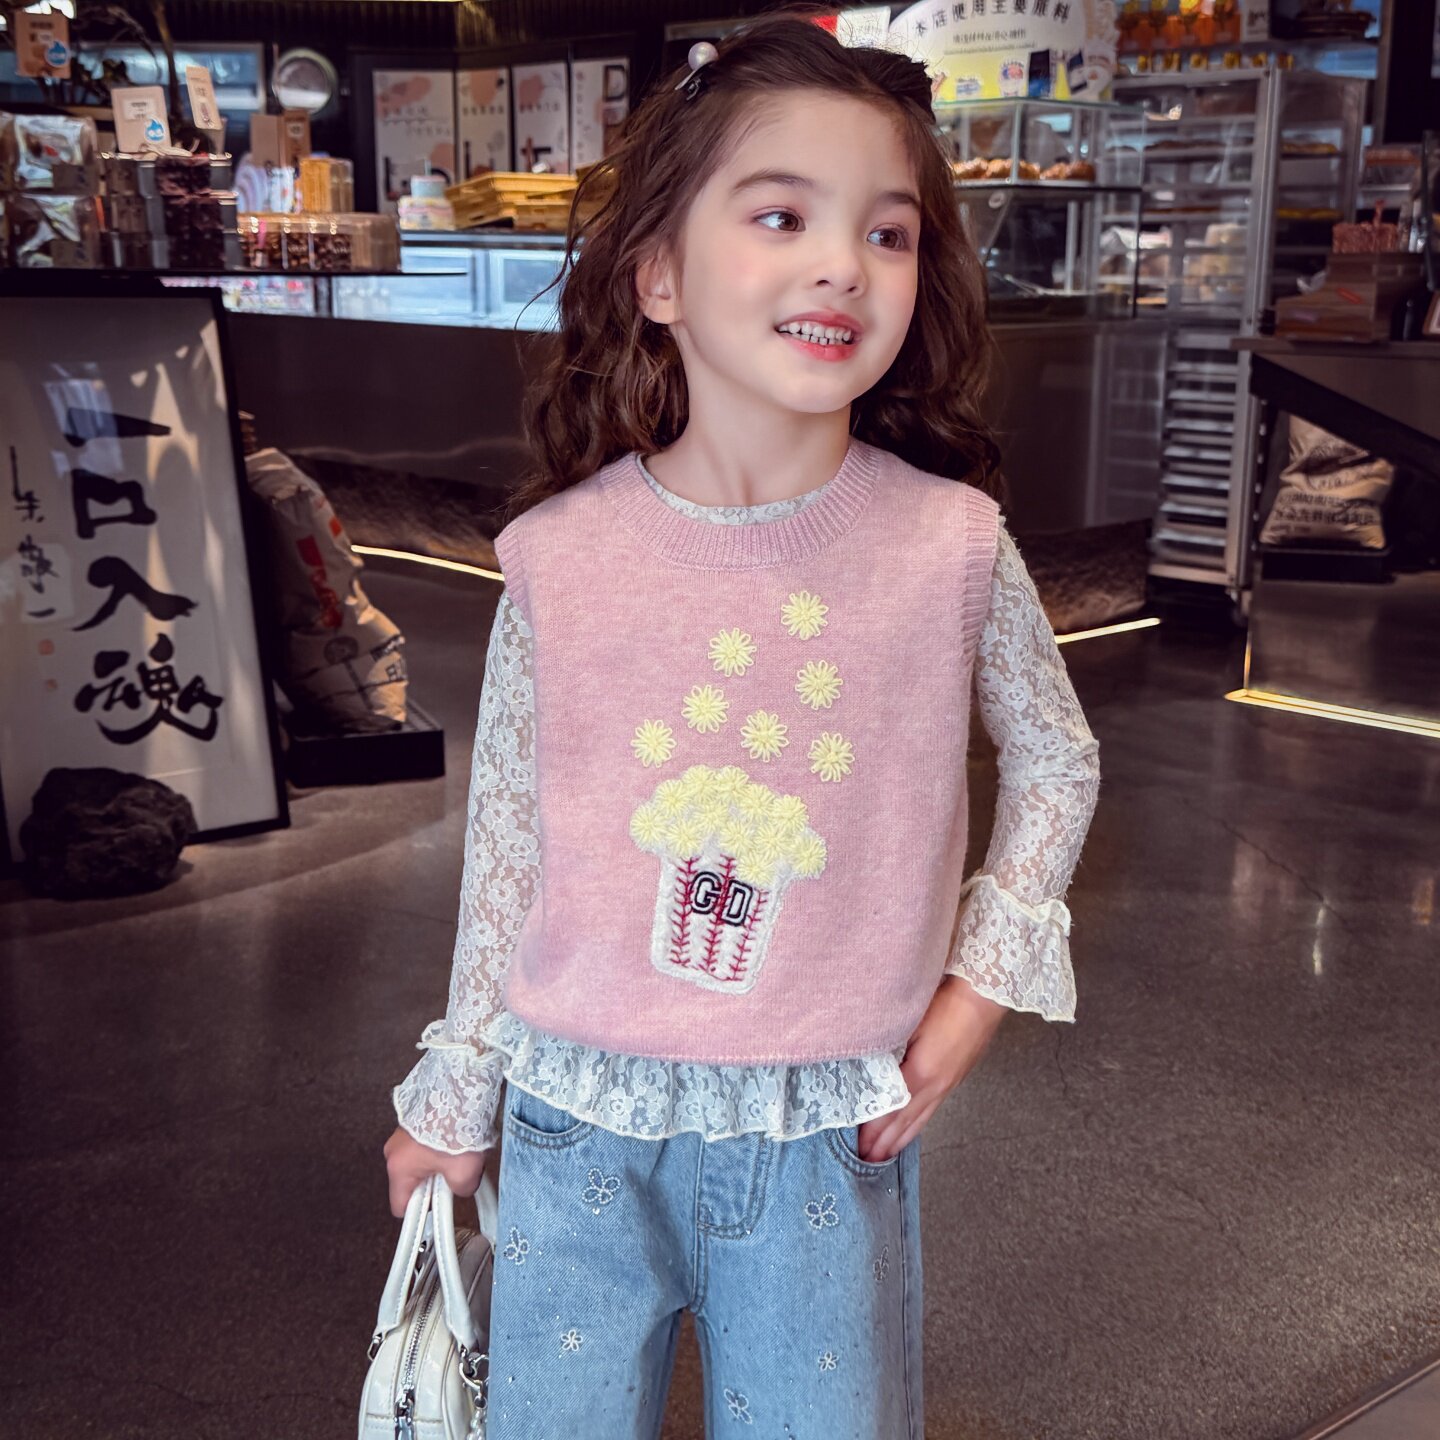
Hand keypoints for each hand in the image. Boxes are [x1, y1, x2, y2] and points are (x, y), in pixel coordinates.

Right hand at [383, 1125, 489, 1218]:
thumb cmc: (456, 1126)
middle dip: (437, 1184)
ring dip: (442, 1162)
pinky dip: (443, 1145)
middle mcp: (395, 1150)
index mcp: (398, 1167)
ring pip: (424, 1163)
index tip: (436, 1211)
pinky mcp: (416, 1121)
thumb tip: (462, 1188)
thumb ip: (461, 1190)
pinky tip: (459, 1139)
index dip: (421, 1213)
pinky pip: (428, 1144)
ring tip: (461, 1152)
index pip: (401, 1207)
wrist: (460, 1088)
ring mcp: (404, 1133)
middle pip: (415, 1184)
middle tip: (456, 1176)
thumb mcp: (465, 1172)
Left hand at [856, 975, 1007, 1163]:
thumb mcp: (910, 1023)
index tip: (859, 1146)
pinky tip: (912, 1129)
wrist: (983, 997)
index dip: (873, 1130)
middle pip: (905, 1121)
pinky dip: (918, 1125)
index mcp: (920, 1073)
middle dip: (884, 1143)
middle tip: (866, 1162)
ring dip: (901, 1139)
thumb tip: (868, 1068)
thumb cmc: (945, 1003)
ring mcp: (947, 1085)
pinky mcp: (955, 1079)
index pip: (890, 1110)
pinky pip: (932, 1110)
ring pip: (920, 1119)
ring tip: (885, 1156)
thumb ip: (889, 1048)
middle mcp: (935, 1086)